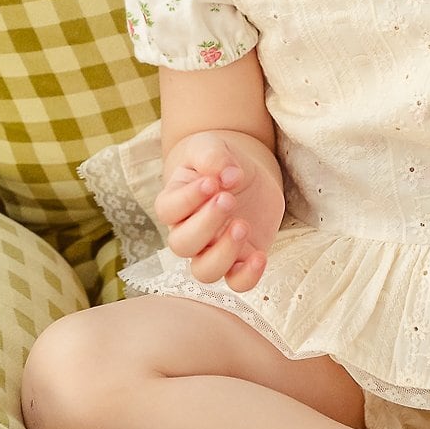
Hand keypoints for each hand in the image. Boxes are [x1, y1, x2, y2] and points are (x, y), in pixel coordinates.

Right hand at [153, 130, 283, 292]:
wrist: (241, 172)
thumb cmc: (217, 160)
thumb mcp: (211, 146)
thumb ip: (213, 156)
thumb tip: (229, 175)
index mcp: (174, 201)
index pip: (168, 210)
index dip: (188, 199)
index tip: (212, 182)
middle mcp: (187, 231)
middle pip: (182, 244)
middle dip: (206, 224)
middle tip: (228, 199)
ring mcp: (212, 249)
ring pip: (204, 271)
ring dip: (223, 253)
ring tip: (242, 225)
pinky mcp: (240, 258)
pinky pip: (237, 282)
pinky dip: (247, 276)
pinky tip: (260, 256)